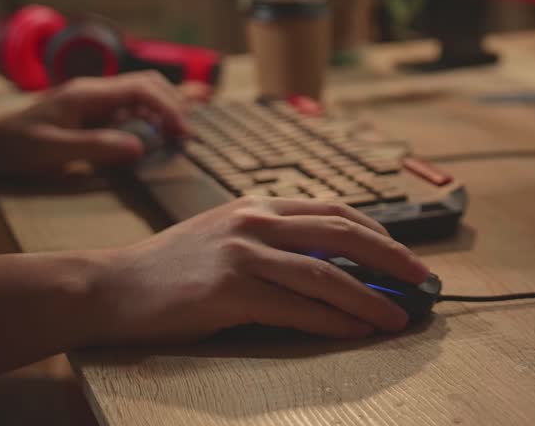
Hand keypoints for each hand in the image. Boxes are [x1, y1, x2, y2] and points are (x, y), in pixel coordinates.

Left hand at [0, 71, 191, 174]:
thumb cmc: (17, 145)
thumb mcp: (53, 149)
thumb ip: (95, 146)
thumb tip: (139, 146)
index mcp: (87, 93)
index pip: (140, 88)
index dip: (167, 106)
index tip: (182, 130)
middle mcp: (95, 90)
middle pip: (147, 84)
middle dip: (173, 104)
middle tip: (187, 134)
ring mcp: (95, 100)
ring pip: (142, 95)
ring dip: (163, 111)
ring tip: (177, 134)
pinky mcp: (95, 112)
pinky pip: (130, 109)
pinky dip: (150, 119)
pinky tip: (155, 136)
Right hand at [84, 197, 429, 340]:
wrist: (111, 286)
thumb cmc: (170, 268)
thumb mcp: (227, 235)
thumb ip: (274, 241)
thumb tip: (332, 264)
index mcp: (259, 205)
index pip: (335, 211)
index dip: (378, 232)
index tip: (403, 253)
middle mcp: (257, 222)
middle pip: (343, 234)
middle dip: (392, 257)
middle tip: (423, 278)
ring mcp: (244, 254)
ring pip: (327, 274)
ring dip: (370, 297)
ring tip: (398, 315)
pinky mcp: (231, 289)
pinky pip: (297, 307)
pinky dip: (334, 320)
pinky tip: (356, 329)